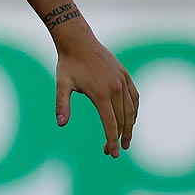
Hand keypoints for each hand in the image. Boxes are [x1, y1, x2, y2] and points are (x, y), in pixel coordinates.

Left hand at [53, 24, 139, 156]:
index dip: (111, 140)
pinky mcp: (125, 76)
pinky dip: (134, 110)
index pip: (110, 123)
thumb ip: (62, 105)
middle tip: (115, 151)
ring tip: (125, 140)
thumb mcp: (62, 85)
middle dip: (120, 137)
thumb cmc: (68, 64)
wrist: (78, 42)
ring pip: (131, 110)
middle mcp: (115, 88)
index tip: (111, 153)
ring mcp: (123, 81)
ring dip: (129, 127)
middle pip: (123, 120)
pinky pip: (134, 97)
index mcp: (100, 94)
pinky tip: (131, 119)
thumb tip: (60, 123)